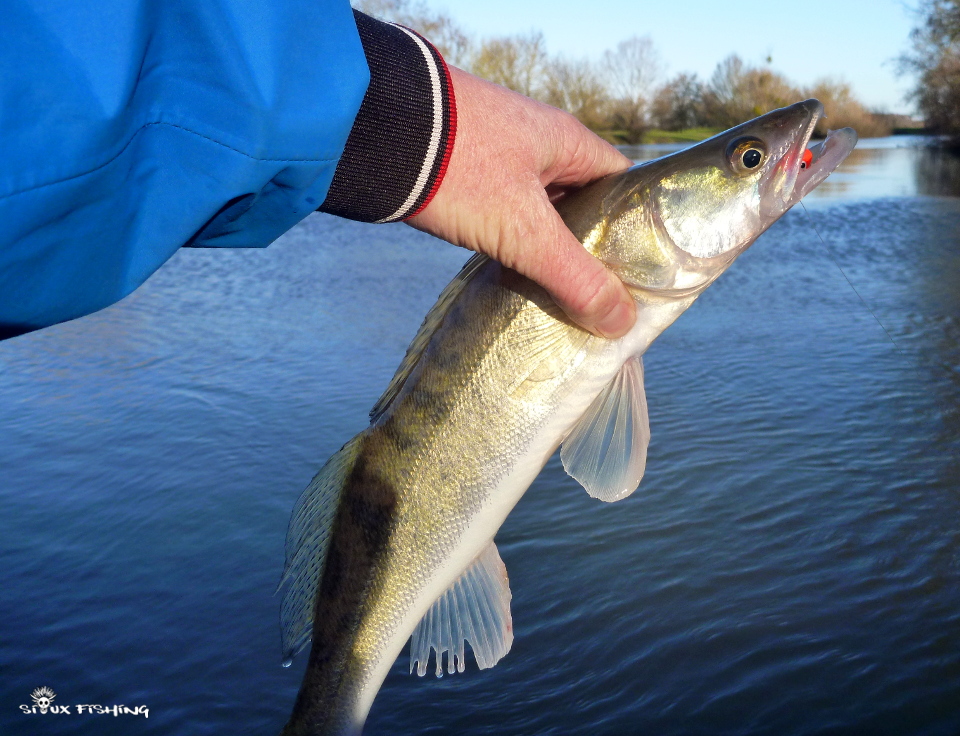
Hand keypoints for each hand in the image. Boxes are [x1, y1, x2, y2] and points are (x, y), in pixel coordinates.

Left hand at [407, 66, 635, 338]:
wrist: (374, 133)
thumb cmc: (460, 170)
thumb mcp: (524, 229)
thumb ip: (574, 276)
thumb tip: (620, 321)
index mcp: (568, 142)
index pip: (623, 185)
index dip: (636, 230)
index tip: (640, 275)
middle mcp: (540, 144)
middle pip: (584, 203)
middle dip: (589, 249)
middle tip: (599, 298)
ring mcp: (501, 157)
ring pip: (542, 213)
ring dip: (548, 250)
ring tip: (560, 297)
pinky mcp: (467, 174)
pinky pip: (506, 214)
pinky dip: (514, 243)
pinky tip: (513, 274)